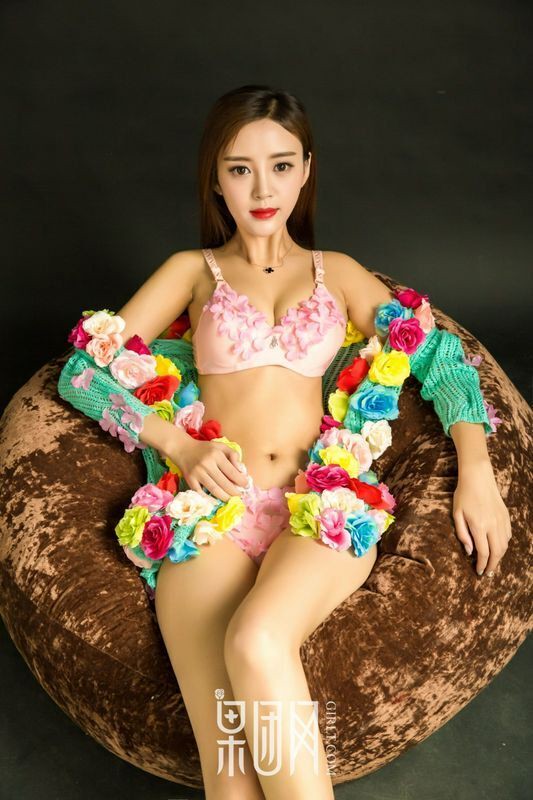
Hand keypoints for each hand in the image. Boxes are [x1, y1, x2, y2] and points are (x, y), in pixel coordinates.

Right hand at [166, 435, 249, 501]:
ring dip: (225, 497)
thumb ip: (233, 455)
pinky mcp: (190, 480)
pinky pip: (201, 493)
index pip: (232, 471)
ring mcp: (197, 473)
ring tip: (231, 499)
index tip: (246, 486)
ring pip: (214, 489)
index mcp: (216, 455)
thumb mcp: (221, 446)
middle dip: (234, 492)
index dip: (241, 480)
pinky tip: (216, 501)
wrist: (182, 449)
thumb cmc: (205, 449)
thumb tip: (241, 470)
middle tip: (240, 495)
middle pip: (224, 483)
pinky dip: (209, 498)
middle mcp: (207, 464)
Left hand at [453, 460, 511, 577]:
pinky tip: (497, 547)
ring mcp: (501, 520)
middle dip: (493, 566)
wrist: (478, 477)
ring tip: (493, 563)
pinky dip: (504, 544)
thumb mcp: (456, 514)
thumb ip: (462, 534)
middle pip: (497, 553)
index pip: (483, 552)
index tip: (478, 572)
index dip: (481, 565)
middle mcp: (493, 525)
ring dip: (500, 557)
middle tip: (487, 573)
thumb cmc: (463, 495)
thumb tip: (469, 551)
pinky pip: (508, 535)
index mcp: (479, 526)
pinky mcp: (506, 516)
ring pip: (504, 545)